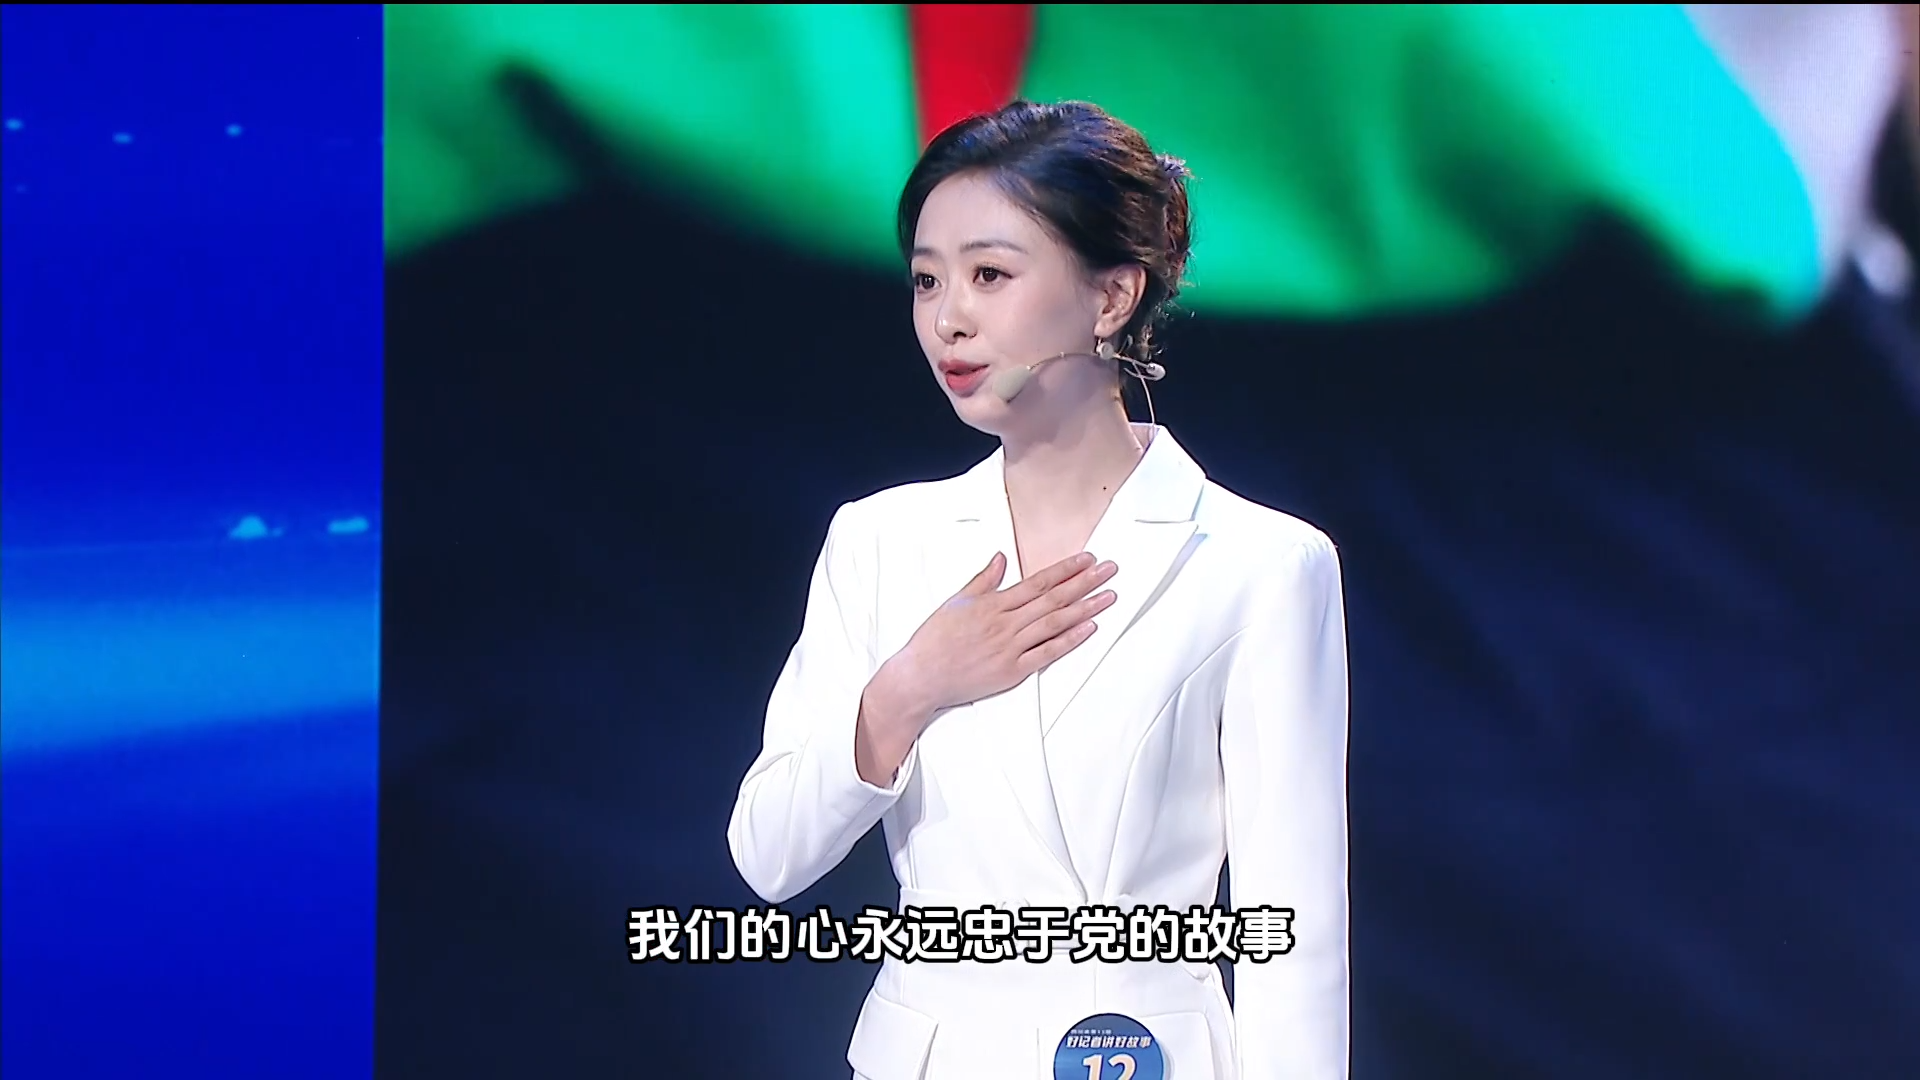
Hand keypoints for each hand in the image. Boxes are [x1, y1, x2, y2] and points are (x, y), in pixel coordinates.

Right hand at [884, 550, 1118, 715]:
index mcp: (993, 603)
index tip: (1087, 558)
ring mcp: (1010, 648)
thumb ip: (983, 580)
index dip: (1065, 569)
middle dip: (1084, 582)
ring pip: (1055, 623)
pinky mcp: (1012, 671)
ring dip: (1084, 608)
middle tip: (1110, 569)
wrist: (921, 676)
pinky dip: (1069, 641)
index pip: (1037, 582)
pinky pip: (1047, 653)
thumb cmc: (935, 639)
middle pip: (1053, 599)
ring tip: (1108, 596)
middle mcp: (1005, 623)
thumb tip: (1001, 557)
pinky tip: (1089, 628)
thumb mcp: (956, 601)